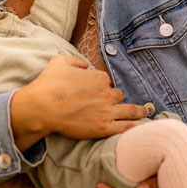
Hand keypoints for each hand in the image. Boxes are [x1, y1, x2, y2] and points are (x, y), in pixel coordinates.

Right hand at [10, 54, 147, 149]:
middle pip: (117, 95)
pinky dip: (134, 127)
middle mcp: (105, 93)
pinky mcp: (103, 127)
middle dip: (114, 98)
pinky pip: (124, 127)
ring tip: (143, 111)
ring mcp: (106, 111)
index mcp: (97, 77)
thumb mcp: (59, 62)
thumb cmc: (48, 84)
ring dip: (137, 110)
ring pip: (128, 110)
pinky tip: (141, 127)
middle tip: (109, 103)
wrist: (42, 106)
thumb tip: (83, 64)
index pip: (105, 80)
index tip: (96, 89)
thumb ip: (73, 60)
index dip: (101, 85)